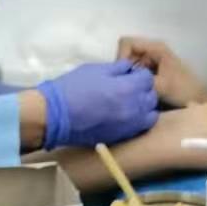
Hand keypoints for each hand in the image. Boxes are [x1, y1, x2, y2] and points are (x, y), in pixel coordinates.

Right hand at [37, 60, 157, 148]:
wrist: (55, 116)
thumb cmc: (73, 88)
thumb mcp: (95, 70)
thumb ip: (117, 69)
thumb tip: (130, 68)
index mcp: (127, 88)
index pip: (147, 78)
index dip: (139, 74)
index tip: (130, 75)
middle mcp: (133, 108)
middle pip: (151, 96)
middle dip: (143, 90)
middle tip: (130, 87)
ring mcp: (129, 125)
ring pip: (150, 115)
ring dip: (144, 107)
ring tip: (131, 103)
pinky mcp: (121, 137)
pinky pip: (140, 128)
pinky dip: (138, 120)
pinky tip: (126, 115)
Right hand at [117, 36, 206, 107]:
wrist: (199, 100)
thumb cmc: (183, 90)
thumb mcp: (159, 86)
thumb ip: (139, 81)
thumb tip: (120, 83)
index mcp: (155, 47)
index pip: (126, 43)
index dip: (121, 57)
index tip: (124, 75)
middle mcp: (152, 49)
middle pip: (126, 53)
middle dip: (124, 69)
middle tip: (127, 86)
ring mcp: (152, 59)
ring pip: (129, 64)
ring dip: (129, 76)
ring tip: (132, 90)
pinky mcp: (152, 70)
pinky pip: (135, 71)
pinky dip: (134, 80)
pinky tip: (138, 91)